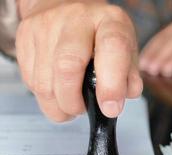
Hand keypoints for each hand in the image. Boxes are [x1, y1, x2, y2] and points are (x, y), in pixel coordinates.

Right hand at [16, 0, 142, 120]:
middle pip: (68, 67)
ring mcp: (46, 26)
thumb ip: (129, 76)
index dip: (111, 85)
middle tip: (83, 109)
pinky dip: (46, 98)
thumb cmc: (99, 33)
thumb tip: (120, 100)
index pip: (112, 48)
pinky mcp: (24, 37)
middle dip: (74, 102)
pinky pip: (31, 82)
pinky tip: (58, 91)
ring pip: (44, 83)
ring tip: (71, 103)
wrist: (63, 7)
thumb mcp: (125, 48)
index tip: (110, 109)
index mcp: (109, 20)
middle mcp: (76, 18)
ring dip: (59, 105)